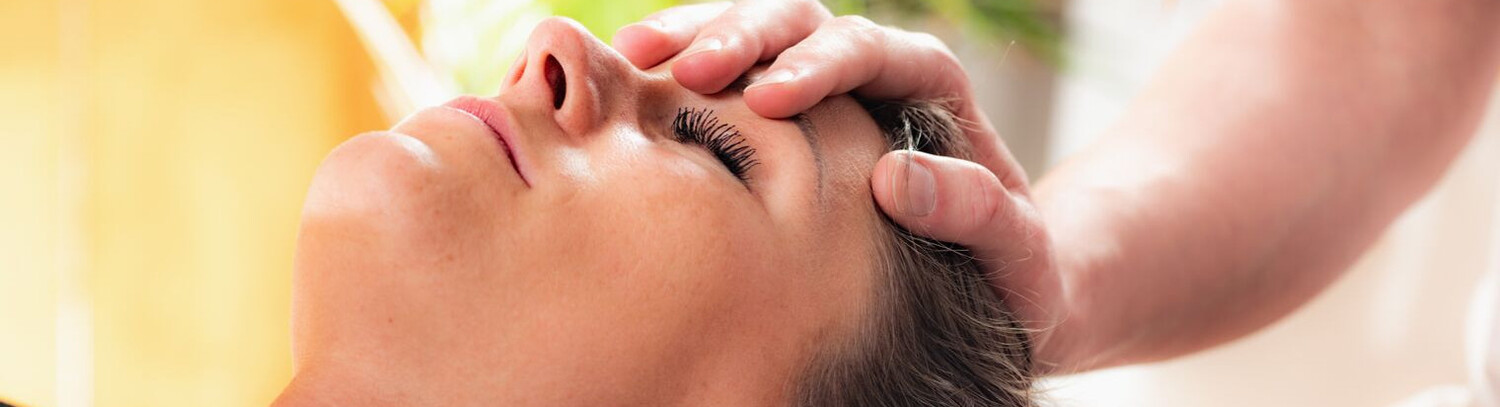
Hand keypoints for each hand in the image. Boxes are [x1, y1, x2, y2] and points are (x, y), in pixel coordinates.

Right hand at [614, 0, 1070, 369]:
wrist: (1003, 281)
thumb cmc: (1017, 269)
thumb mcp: (1017, 249)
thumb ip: (973, 209)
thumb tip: (895, 178)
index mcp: (932, 86)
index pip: (871, 52)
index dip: (818, 67)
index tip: (768, 99)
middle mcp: (876, 73)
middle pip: (806, 23)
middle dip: (744, 36)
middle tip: (686, 68)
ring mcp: (827, 89)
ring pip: (761, 34)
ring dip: (700, 37)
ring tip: (638, 53)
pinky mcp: (787, 119)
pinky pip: (736, 76)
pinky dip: (689, 69)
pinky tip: (640, 74)